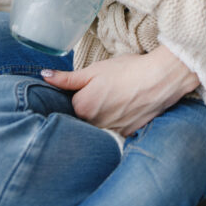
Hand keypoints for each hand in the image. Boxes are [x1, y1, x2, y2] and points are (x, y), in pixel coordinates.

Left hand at [41, 46, 199, 135]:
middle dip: (90, 106)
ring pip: (97, 126)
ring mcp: (111, 132)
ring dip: (102, 116)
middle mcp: (94, 125)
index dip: (80, 92)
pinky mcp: (126, 135)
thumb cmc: (127, 70)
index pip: (71, 103)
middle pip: (83, 117)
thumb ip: (67, 78)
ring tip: (117, 99)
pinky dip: (116, 121)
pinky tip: (126, 108)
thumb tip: (44, 76)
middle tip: (106, 91)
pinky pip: (113, 131)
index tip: (93, 84)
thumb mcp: (94, 70)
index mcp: (82, 107)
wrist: (160, 79)